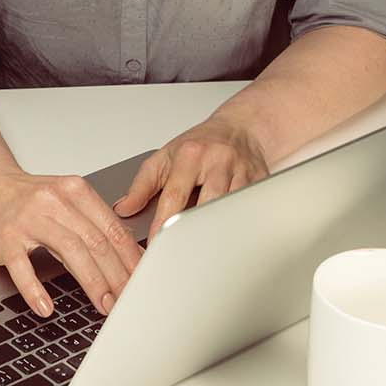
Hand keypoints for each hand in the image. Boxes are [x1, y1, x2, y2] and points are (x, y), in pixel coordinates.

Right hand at [0, 166, 142, 317]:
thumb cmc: (29, 198)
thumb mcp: (67, 201)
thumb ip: (94, 224)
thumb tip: (128, 258)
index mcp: (75, 191)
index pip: (111, 228)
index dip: (130, 258)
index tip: (142, 281)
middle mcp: (54, 201)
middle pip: (95, 241)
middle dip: (115, 275)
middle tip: (126, 300)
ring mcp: (28, 218)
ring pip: (68, 251)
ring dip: (90, 283)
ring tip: (102, 305)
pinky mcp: (5, 237)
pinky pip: (22, 266)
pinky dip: (35, 289)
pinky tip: (46, 306)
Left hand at [114, 115, 269, 241]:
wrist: (239, 129)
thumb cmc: (201, 144)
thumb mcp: (164, 157)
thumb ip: (142, 184)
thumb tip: (124, 209)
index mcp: (191, 155)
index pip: (174, 196)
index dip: (163, 224)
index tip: (156, 245)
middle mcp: (218, 162)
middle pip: (205, 206)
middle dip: (192, 233)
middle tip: (180, 257)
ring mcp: (243, 173)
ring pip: (229, 212)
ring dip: (216, 233)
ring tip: (204, 254)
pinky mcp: (261, 184)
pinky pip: (249, 212)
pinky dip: (237, 227)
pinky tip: (228, 239)